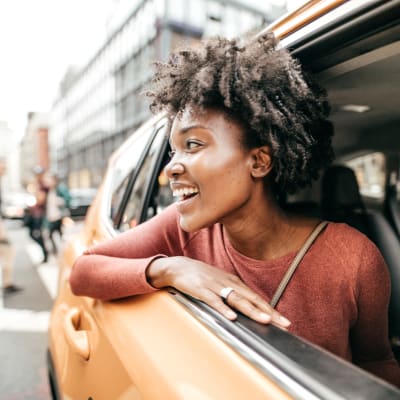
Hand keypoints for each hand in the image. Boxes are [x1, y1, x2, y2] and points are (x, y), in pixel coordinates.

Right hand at [147, 256, 290, 328]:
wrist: (179, 267)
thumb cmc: (201, 277)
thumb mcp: (220, 283)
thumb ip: (233, 293)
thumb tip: (247, 307)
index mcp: (234, 282)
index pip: (256, 297)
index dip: (270, 309)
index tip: (283, 321)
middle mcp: (228, 283)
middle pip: (251, 298)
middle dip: (268, 312)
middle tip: (283, 323)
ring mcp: (215, 286)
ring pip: (236, 299)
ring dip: (251, 310)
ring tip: (264, 320)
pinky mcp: (201, 290)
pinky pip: (214, 300)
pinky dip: (223, 309)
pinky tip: (231, 317)